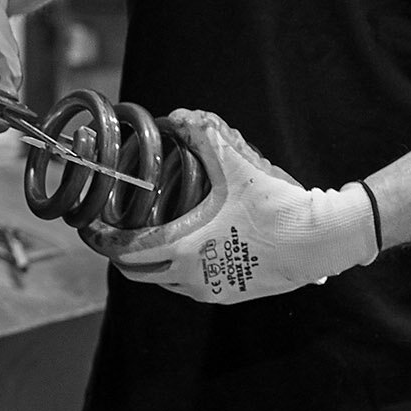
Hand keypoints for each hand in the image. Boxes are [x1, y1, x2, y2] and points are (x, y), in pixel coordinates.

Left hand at [81, 111, 377, 302]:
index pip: (124, 251)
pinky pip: (186, 287)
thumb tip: (178, 115)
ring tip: (145, 233)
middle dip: (119, 250)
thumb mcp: (238, 165)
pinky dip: (173, 271)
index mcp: (184, 250)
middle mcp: (191, 278)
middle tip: (113, 227)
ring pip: (161, 281)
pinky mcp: (229, 295)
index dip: (100, 239)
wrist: (322, 241)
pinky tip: (181, 247)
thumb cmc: (279, 206)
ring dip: (147, 262)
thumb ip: (204, 134)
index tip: (88, 226)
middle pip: (135, 271)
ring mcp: (210, 291)